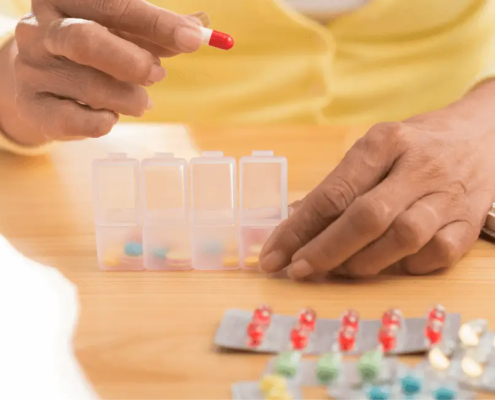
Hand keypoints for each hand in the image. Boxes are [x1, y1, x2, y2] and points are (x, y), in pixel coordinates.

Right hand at [7, 0, 207, 145]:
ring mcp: (32, 70)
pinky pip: (77, 121)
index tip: (194, 39)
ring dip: (129, 99)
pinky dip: (105, 122)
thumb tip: (202, 25)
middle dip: (134, 63)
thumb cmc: (91, 51)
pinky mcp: (34, 107)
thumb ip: (159, 30)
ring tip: (141, 101)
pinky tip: (110, 116)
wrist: (39, 81)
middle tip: (159, 76)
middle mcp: (40, 30)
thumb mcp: (123, 32)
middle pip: (86, 40)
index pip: (114, 4)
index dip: (158, 23)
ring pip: (89, 87)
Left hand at [259, 81, 494, 278]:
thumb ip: (338, 186)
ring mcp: (448, 196)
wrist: (482, 136)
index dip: (298, 229)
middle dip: (325, 251)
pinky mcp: (469, 222)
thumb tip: (293, 223)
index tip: (273, 255)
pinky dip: (406, 267)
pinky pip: (436, 255)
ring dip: (362, 263)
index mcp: (384, 142)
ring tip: (338, 268)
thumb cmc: (414, 146)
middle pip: (366, 218)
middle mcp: (418, 167)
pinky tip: (387, 264)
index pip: (333, 192)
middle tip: (297, 270)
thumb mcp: (373, 151)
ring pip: (402, 239)